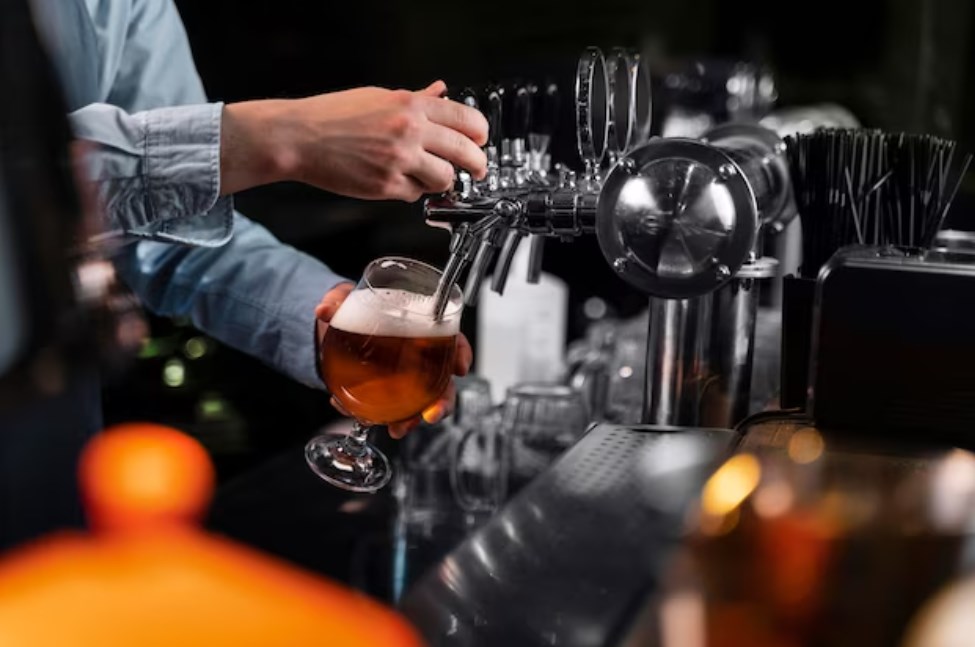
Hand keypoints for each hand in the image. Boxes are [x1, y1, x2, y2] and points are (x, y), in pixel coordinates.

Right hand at [221, 81, 488, 201]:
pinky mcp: (387, 186)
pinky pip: (416, 194)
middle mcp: (410, 132)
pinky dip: (412, 190)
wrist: (300, 138)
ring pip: (445, 179)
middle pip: (465, 153)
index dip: (479, 134)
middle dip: (476, 164)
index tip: (480, 141)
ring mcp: (400, 161)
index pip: (466, 120)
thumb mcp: (379, 97)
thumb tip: (442, 92)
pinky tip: (400, 181)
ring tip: (429, 175)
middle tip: (476, 169)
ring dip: (441, 180)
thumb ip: (416, 98)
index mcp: (411, 106)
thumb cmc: (333, 115)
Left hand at [315, 283, 473, 438]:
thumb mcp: (346, 299)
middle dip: (442, 401)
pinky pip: (391, 408)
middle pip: (442, 379)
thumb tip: (324, 309)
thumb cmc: (353, 308)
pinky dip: (379, 417)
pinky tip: (362, 417)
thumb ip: (338, 300)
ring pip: (421, 401)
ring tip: (398, 429)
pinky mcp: (385, 390)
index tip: (460, 367)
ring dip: (413, 418)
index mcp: (419, 323)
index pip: (451, 336)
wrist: (334, 328)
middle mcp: (418, 354)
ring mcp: (404, 375)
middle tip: (432, 414)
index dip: (460, 352)